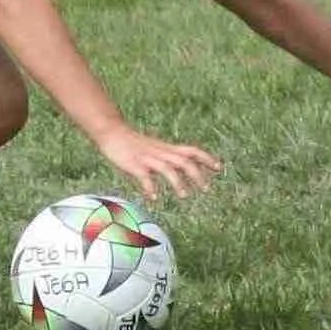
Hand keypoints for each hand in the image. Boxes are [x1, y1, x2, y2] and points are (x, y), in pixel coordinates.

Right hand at [96, 125, 222, 201]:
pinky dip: (150, 187)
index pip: (191, 151)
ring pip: (167, 168)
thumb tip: (185, 173)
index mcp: (166, 149)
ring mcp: (147, 158)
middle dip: (197, 174)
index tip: (219, 168)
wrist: (111, 131)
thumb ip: (169, 159)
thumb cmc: (133, 144)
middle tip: (206, 189)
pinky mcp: (134, 164)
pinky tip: (153, 197)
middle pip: (184, 161)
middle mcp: (160, 152)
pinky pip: (144, 176)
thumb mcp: (155, 149)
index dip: (206, 158)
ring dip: (178, 182)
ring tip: (184, 196)